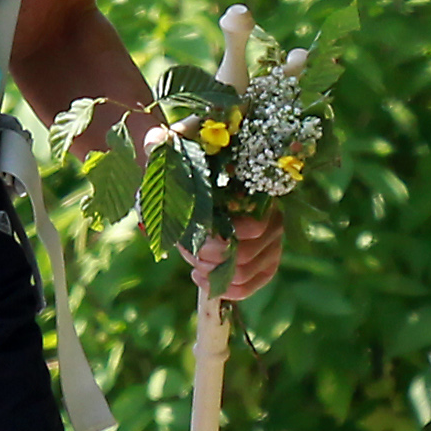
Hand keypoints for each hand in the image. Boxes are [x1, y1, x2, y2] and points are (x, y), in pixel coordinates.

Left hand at [139, 123, 285, 301]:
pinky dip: (229, 289)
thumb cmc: (189, 157)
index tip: (192, 238)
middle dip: (208, 258)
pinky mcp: (266, 258)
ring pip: (247, 272)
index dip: (216, 242)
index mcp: (256, 188)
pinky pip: (255, 283)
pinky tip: (204, 279)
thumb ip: (166, 142)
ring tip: (194, 264)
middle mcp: (273, 215)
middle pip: (246, 255)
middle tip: (188, 250)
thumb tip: (157, 143)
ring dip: (214, 274)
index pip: (251, 229)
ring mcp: (272, 239)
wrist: (197, 172)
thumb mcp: (177, 145)